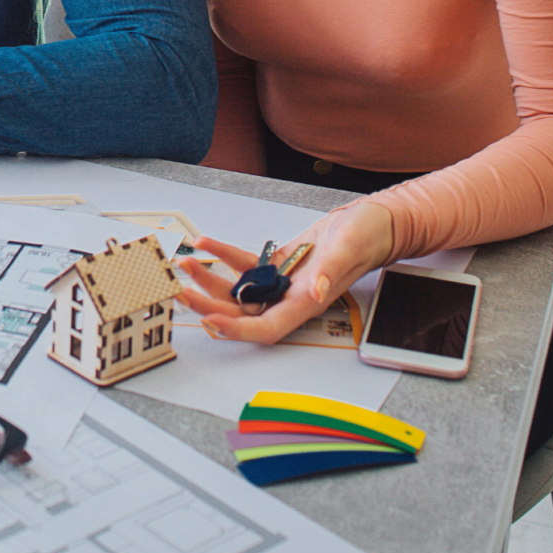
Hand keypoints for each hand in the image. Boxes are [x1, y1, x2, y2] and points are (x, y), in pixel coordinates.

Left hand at [178, 201, 394, 342]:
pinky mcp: (278, 266)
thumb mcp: (350, 247)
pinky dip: (224, 257)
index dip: (238, 330)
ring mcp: (282, 284)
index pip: (267, 327)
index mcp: (307, 302)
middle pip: (243, 313)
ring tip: (186, 265)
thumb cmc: (366, 236)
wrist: (371, 223)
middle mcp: (291, 298)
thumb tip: (315, 291)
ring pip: (239, 291)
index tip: (211, 321)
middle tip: (181, 293)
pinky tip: (207, 244)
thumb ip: (332, 270)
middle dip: (210, 306)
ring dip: (210, 281)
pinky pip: (245, 266)